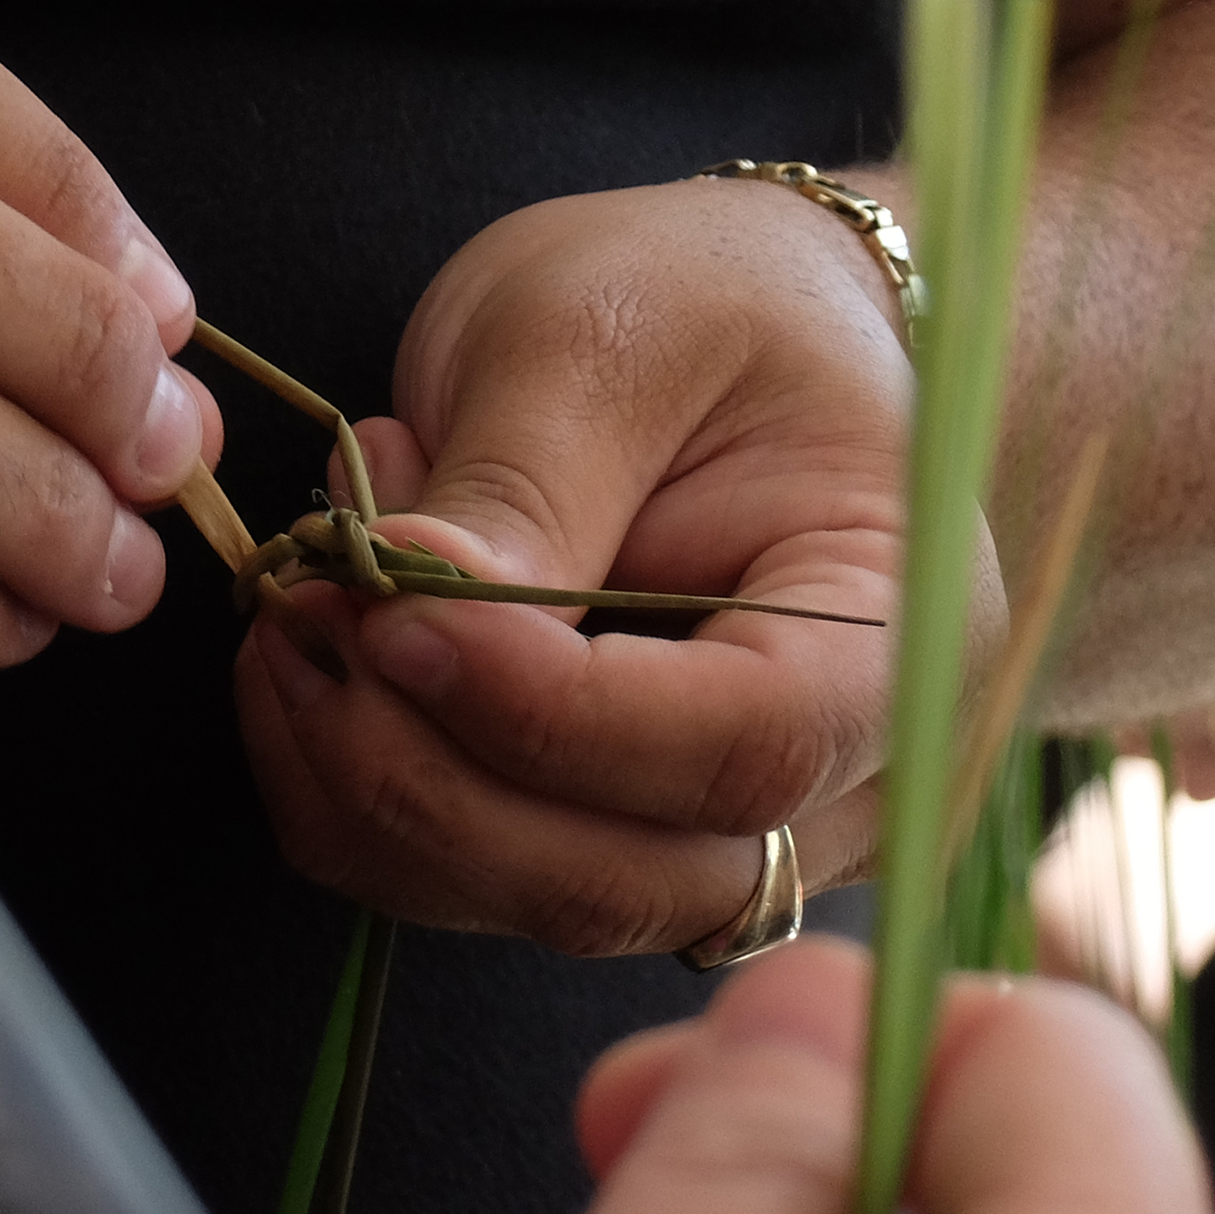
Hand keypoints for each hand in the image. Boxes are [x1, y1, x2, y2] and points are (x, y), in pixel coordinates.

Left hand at [235, 174, 1003, 956]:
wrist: (740, 345)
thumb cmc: (710, 309)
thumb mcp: (612, 331)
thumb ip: (526, 480)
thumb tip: (401, 606)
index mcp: (905, 635)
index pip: (745, 745)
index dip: (553, 715)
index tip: (394, 620)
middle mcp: (844, 784)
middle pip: (633, 879)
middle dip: (430, 776)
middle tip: (309, 607)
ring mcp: (734, 842)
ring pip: (532, 903)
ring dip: (372, 781)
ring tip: (318, 588)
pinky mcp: (619, 852)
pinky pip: (473, 888)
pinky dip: (358, 799)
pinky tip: (333, 652)